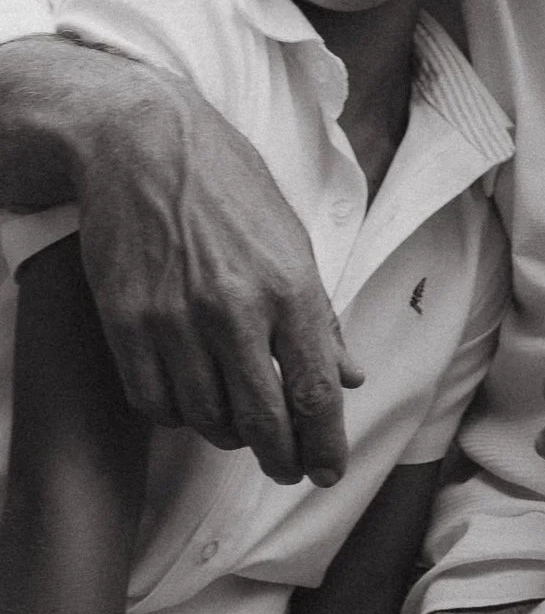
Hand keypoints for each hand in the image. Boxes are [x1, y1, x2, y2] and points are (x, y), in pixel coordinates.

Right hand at [64, 49, 358, 484]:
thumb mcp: (293, 238)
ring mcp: (175, 321)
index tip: (328, 470)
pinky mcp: (125, 323)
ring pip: (207, 418)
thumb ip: (322, 314)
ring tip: (240, 428)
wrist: (143, 142)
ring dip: (229, 435)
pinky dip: (177, 415)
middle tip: (288, 469)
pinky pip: (155, 402)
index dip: (325, 443)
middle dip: (282, 458)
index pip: (315, 392)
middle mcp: (235, 311)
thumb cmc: (228, 183)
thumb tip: (350, 374)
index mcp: (289, 287)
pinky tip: (191, 402)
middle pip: (263, 421)